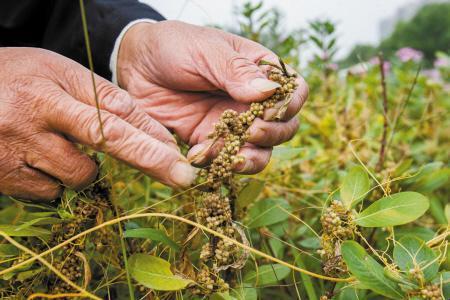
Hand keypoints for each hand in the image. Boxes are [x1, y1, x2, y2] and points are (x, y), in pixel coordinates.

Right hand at [0, 48, 195, 200]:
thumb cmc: (14, 78)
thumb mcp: (55, 71)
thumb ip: (98, 95)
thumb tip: (146, 127)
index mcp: (51, 85)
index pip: (114, 109)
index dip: (151, 133)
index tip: (180, 153)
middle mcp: (36, 117)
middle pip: (108, 139)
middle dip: (151, 160)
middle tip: (183, 177)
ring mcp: (18, 151)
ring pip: (81, 175)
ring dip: (84, 167)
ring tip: (58, 145)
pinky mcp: (5, 178)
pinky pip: (52, 192)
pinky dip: (56, 180)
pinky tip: (38, 159)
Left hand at [117, 21, 307, 172]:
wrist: (135, 64)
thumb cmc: (173, 46)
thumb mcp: (206, 50)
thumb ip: (236, 70)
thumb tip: (269, 91)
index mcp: (258, 71)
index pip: (294, 91)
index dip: (290, 104)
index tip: (269, 109)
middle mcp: (250, 101)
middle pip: (285, 127)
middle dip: (272, 134)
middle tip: (250, 131)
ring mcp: (232, 124)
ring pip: (260, 150)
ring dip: (251, 158)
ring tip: (232, 156)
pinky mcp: (209, 141)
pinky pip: (224, 160)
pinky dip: (216, 164)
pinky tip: (196, 154)